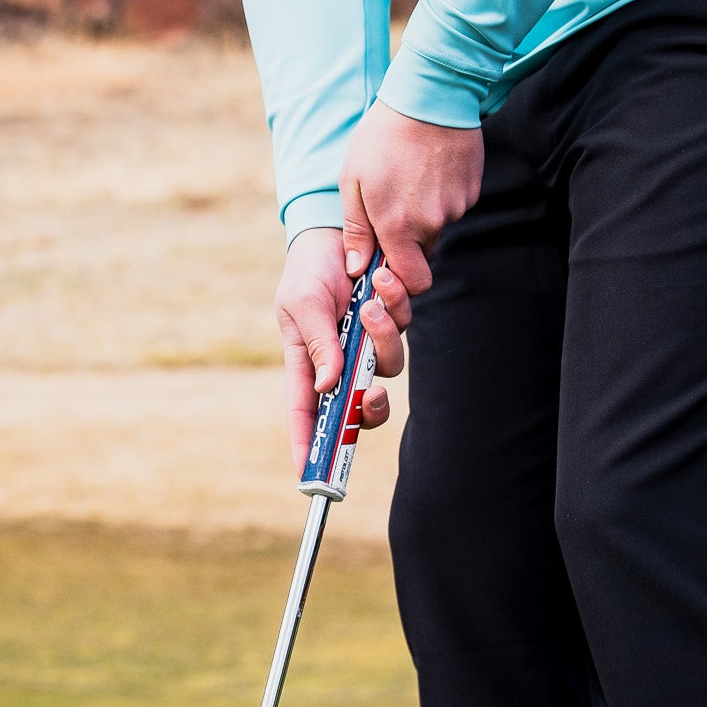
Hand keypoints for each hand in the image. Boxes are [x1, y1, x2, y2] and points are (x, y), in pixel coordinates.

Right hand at [274, 225, 412, 470]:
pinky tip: (384, 279)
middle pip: (360, 405)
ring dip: (385, 338)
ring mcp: (367, 343)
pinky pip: (403, 330)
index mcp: (308, 363)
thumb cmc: (309, 270)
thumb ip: (317, 344)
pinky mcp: (391, 322)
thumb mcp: (302, 304)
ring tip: (371, 301)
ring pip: (389, 367)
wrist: (337, 229)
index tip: (309, 476)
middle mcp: (340, 361)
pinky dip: (397, 308)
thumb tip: (328, 387)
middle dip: (370, 405)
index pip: (306, 412)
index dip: (307, 445)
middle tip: (372, 391)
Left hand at [339, 98, 482, 297]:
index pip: (412, 282)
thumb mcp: (353, 179)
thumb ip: (356, 230)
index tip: (385, 261)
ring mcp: (456, 207)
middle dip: (407, 241)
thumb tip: (357, 268)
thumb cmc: (382, 137)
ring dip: (423, 215)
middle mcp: (432, 223)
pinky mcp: (471, 191)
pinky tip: (427, 168)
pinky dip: (440, 196)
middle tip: (391, 205)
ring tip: (408, 176)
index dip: (400, 278)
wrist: (430, 96)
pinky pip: (453, 206)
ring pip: (438, 228)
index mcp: (398, 226)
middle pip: (423, 253)